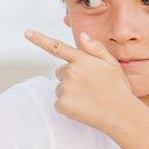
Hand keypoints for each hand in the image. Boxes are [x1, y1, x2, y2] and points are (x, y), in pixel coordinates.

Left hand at [25, 29, 141, 131]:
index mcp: (82, 60)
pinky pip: (59, 102)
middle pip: (60, 72)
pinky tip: (83, 107)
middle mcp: (71, 72)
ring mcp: (65, 89)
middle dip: (70, 77)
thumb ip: (96, 49)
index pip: (57, 47)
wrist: (121, 115)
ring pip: (60, 88)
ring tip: (88, 97)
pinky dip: (68, 105)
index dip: (40, 39)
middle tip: (89, 86)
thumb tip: (82, 36)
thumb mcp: (112, 64)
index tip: (27, 33)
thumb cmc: (117, 88)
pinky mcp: (62, 104)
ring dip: (70, 92)